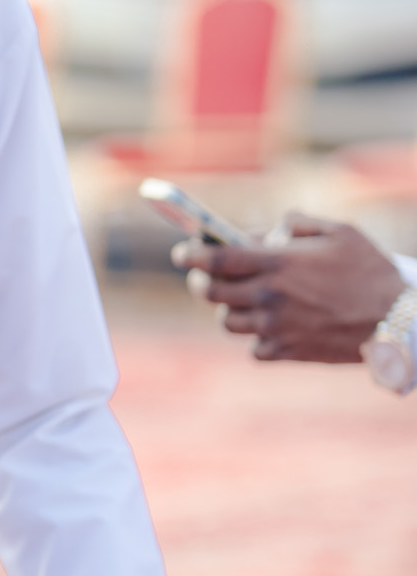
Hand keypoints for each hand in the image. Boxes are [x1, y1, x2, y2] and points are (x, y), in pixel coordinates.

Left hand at [171, 212, 402, 360]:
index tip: (181, 253)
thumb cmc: (370, 271)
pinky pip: (254, 348)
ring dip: (228, 310)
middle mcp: (269, 296)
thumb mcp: (340, 231)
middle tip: (205, 277)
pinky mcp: (287, 351)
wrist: (397, 321)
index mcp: (278, 263)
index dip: (191, 254)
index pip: (216, 258)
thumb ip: (297, 224)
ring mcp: (276, 327)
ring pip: (228, 322)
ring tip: (242, 300)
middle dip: (202, 282)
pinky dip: (256, 338)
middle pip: (212, 293)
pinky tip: (270, 325)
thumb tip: (270, 231)